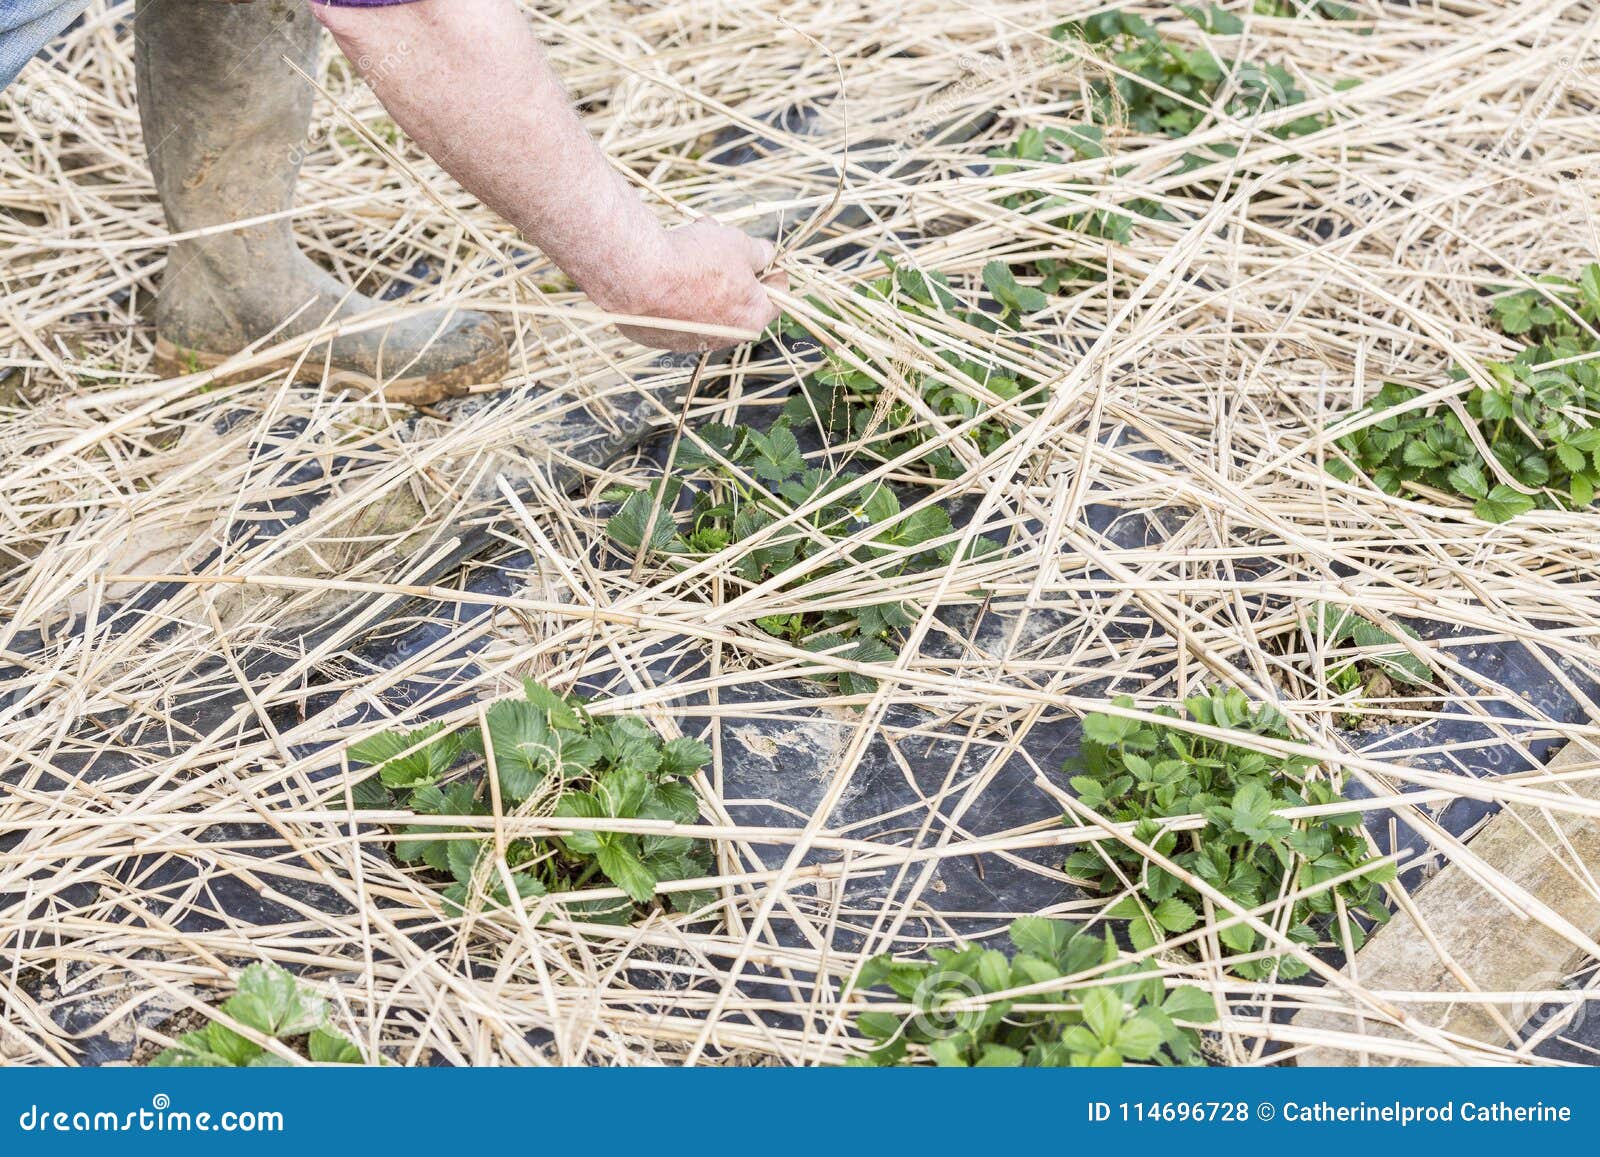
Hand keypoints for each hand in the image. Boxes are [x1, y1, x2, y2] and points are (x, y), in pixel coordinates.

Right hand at [602, 218, 786, 352]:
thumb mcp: (737, 244)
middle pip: (738, 298)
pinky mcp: (660, 338)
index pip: (778, 299)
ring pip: (706, 302)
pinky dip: (677, 290)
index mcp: (752, 318)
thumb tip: (766, 253)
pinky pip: (676, 310)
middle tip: (722, 241)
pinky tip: (667, 264)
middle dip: (732, 266)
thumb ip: (758, 251)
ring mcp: (691, 340)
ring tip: (692, 239)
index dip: (774, 273)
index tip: (767, 259)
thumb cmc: (696, 261)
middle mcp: (724, 337)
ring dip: (704, 274)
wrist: (639, 277)